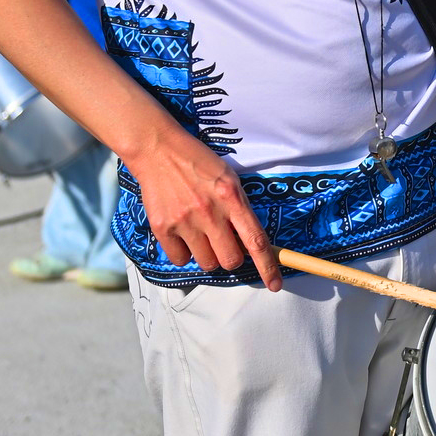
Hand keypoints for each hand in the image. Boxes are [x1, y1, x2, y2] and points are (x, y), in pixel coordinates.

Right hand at [134, 131, 281, 289]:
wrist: (159, 150)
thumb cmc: (199, 163)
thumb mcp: (228, 178)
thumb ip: (239, 209)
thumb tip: (248, 243)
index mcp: (232, 197)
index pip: (256, 240)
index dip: (268, 266)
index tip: (275, 284)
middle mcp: (210, 212)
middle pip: (230, 260)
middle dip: (232, 257)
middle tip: (224, 241)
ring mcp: (185, 221)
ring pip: (206, 263)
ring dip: (208, 254)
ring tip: (201, 232)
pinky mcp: (162, 228)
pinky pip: (180, 259)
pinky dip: (184, 252)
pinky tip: (183, 232)